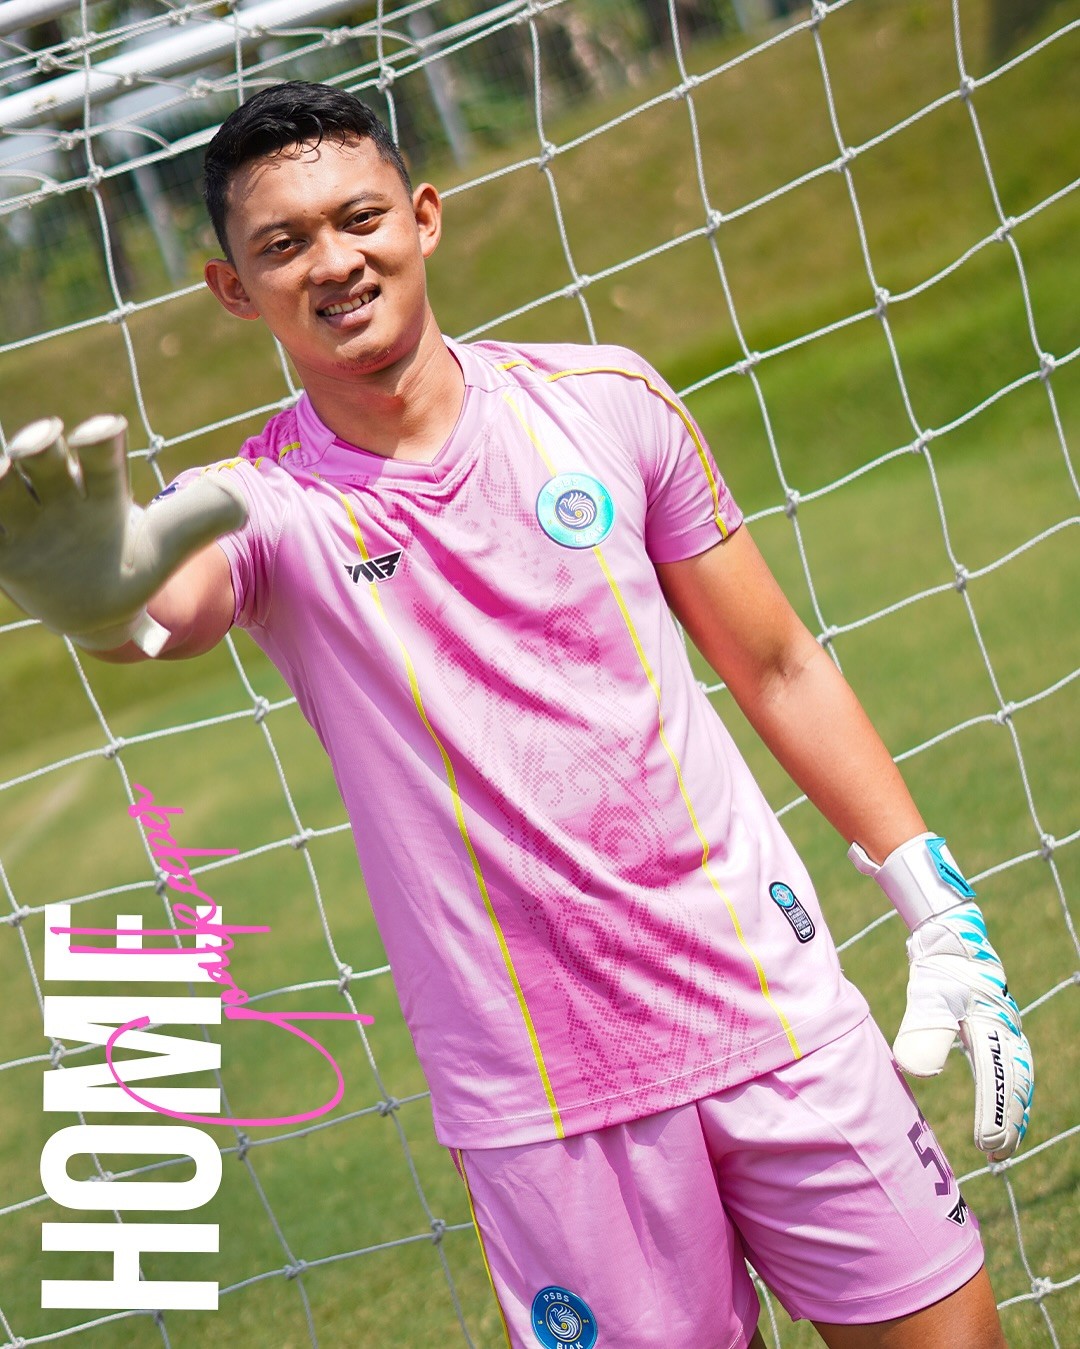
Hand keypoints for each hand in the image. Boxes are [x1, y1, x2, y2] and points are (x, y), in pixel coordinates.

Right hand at [0, 415, 245, 655]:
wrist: (98, 606)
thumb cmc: (134, 563)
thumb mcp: (168, 546)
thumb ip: (200, 518)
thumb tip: (244, 502)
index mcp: (102, 488)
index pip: (102, 457)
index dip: (102, 441)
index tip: (108, 429)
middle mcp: (58, 493)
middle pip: (46, 459)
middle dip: (43, 446)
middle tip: (46, 438)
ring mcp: (24, 520)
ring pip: (5, 489)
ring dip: (1, 476)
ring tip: (0, 470)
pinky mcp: (1, 550)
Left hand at [896, 902, 1032, 1161]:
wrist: (949, 933)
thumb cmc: (940, 966)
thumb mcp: (928, 997)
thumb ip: (924, 1032)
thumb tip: (917, 1072)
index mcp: (995, 1029)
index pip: (998, 1083)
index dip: (994, 1116)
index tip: (985, 1146)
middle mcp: (1006, 1030)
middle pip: (1016, 1084)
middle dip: (1010, 1119)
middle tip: (999, 1153)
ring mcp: (1003, 1025)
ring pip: (1017, 1075)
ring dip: (1013, 1107)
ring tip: (1007, 1139)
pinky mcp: (993, 1022)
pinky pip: (1008, 1062)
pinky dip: (1009, 1086)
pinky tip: (1000, 1100)